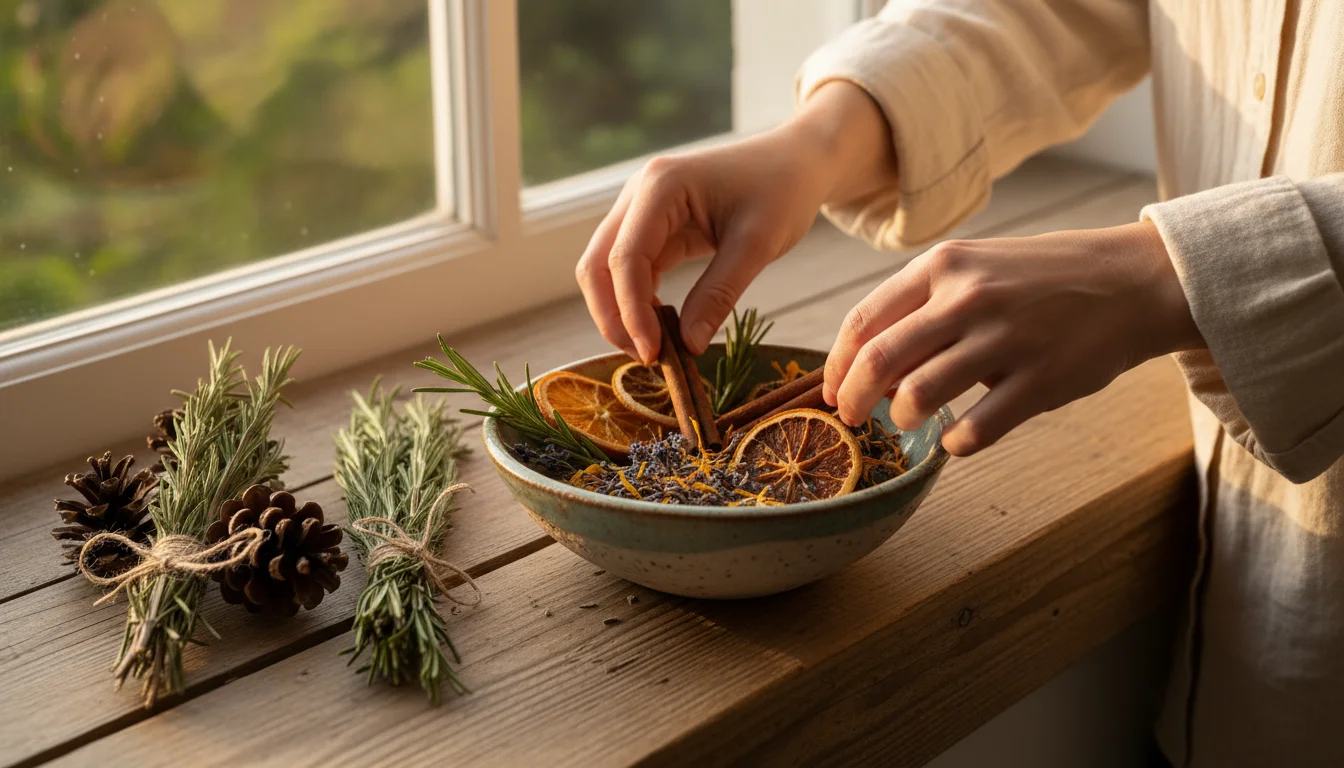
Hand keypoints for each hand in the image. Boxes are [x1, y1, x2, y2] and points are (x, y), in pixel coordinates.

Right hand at [576, 82, 898, 362]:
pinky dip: (639, 302)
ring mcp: (641, 209)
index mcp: (660, 186)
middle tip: (647, 359)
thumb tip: (688, 345)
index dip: (631, 311)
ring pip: (607, 270)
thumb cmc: (782, 190)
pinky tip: (662, 328)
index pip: (625, 257)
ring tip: (656, 349)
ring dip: (622, 312)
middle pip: (598, 265)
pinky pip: (631, 270)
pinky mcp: (652, 226)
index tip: (653, 354)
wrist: (796, 161)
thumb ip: (719, 294)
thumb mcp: (757, 245)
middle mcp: (638, 193)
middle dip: (614, 316)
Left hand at [824, 221, 1203, 455]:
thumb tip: (864, 366)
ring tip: (911, 419)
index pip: (864, 321)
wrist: (1130, 280)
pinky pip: (975, 429)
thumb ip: (921, 306)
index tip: (831, 390)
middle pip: (879, 361)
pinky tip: (957, 439)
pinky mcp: (1040, 380)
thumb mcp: (974, 268)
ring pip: (918, 396)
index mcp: (943, 266)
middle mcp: (968, 298)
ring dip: (903, 418)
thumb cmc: (1038, 279)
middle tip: (851, 418)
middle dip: (852, 400)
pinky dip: (955, 443)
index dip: (836, 365)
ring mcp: (1005, 339)